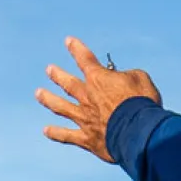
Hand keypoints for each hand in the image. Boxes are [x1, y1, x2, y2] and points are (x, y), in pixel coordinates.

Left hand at [37, 36, 161, 162]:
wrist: (138, 131)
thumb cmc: (142, 102)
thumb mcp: (141, 79)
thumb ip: (128, 76)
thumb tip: (123, 79)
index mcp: (99, 80)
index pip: (85, 60)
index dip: (76, 49)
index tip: (68, 41)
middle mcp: (87, 97)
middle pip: (68, 84)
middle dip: (58, 75)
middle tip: (49, 70)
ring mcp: (84, 118)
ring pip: (61, 107)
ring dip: (49, 100)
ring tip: (38, 94)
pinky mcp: (87, 138)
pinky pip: (67, 135)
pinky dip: (56, 133)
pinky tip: (45, 131)